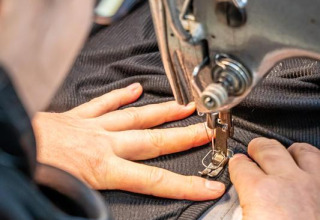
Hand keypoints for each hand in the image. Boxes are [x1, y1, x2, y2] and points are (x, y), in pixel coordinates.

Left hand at [32, 83, 224, 200]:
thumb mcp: (69, 196)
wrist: (9, 144)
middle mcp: (105, 144)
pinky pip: (104, 103)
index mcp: (103, 169)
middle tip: (206, 132)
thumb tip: (107, 212)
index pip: (155, 180)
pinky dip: (120, 95)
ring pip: (136, 117)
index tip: (209, 186)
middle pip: (154, 141)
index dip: (186, 185)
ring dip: (162, 112)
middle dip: (184, 138)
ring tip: (184, 107)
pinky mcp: (79, 116)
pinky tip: (134, 89)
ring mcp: (94, 127)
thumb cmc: (34, 171)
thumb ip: (93, 200)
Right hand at [229, 137, 319, 218]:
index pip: (241, 166)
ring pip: (303, 152)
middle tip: (254, 149)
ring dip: (290, 151)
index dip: (236, 164)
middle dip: (257, 147)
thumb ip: (235, 210)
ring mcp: (316, 186)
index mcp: (262, 193)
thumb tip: (230, 209)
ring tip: (284, 154)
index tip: (236, 165)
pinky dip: (312, 164)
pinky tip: (307, 171)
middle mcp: (290, 184)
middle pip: (268, 150)